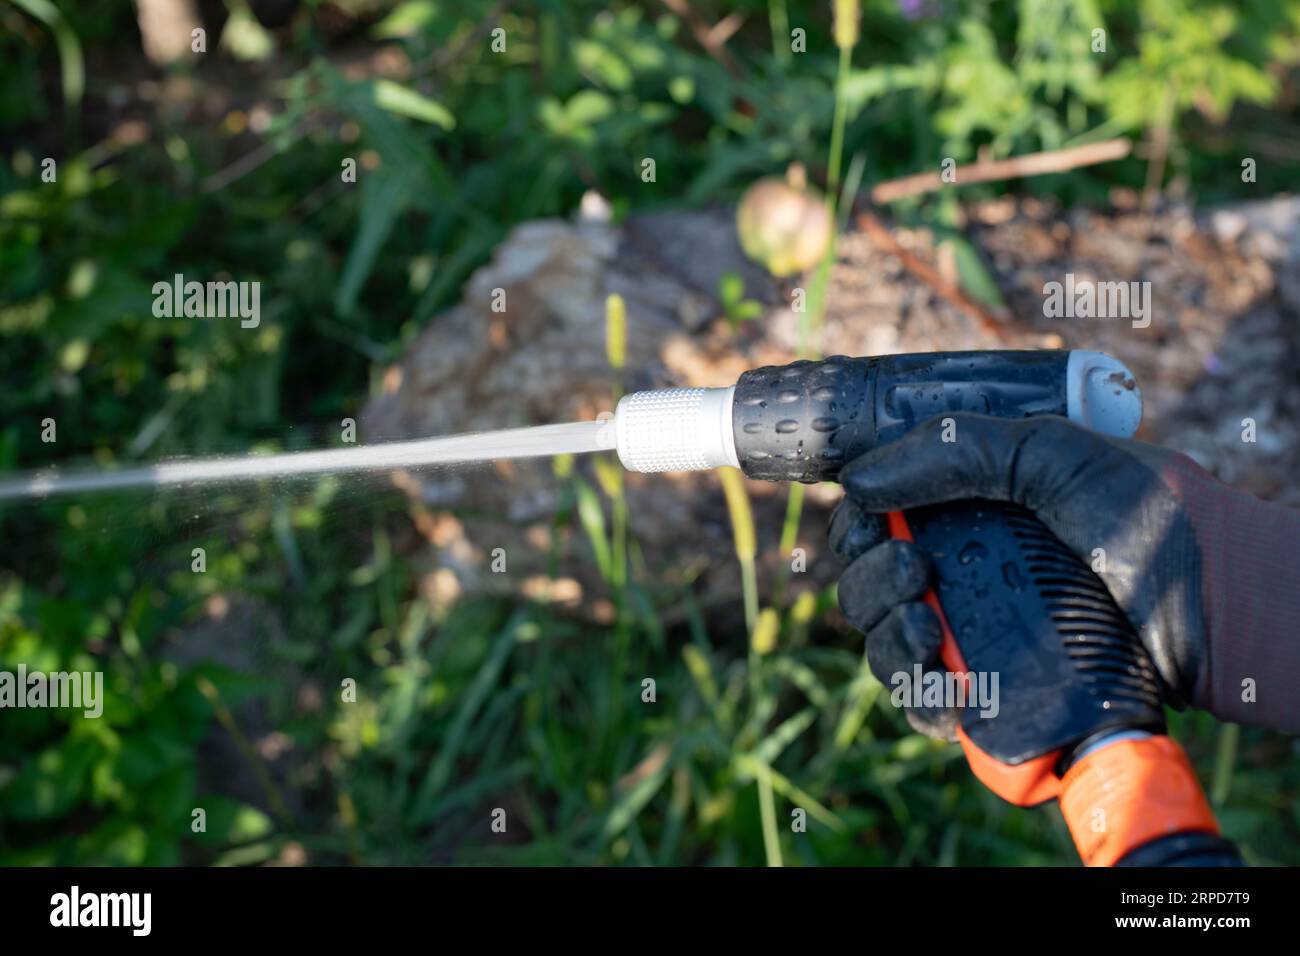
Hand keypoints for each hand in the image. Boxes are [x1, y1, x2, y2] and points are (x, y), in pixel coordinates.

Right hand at [830, 413, 1209, 736]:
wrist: (1216, 600)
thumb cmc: (1146, 515)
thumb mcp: (1052, 454)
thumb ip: (955, 451)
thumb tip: (857, 482)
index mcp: (966, 517)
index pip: (877, 524)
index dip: (857, 526)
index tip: (870, 522)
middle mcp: (962, 576)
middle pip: (868, 587)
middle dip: (869, 581)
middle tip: (911, 570)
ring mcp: (976, 637)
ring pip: (887, 648)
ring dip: (885, 639)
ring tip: (926, 628)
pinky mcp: (997, 694)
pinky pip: (928, 706)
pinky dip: (919, 702)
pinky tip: (940, 690)